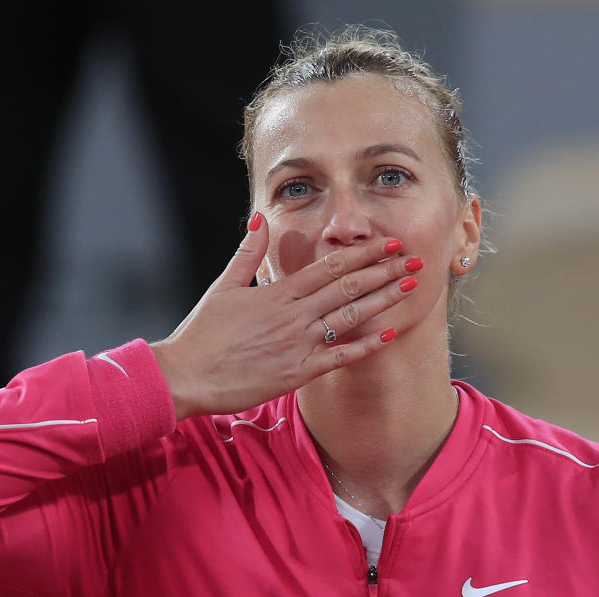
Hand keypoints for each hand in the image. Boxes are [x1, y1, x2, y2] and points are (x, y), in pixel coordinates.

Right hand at [151, 213, 420, 419]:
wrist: (186, 375)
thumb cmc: (202, 334)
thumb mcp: (223, 287)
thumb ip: (248, 253)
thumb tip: (259, 218)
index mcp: (277, 294)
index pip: (328, 267)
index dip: (361, 254)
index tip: (385, 243)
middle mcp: (293, 316)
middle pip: (347, 287)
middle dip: (383, 271)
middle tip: (411, 258)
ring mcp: (298, 344)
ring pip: (350, 317)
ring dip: (383, 300)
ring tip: (410, 286)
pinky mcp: (298, 372)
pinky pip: (339, 356)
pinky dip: (365, 345)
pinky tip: (389, 335)